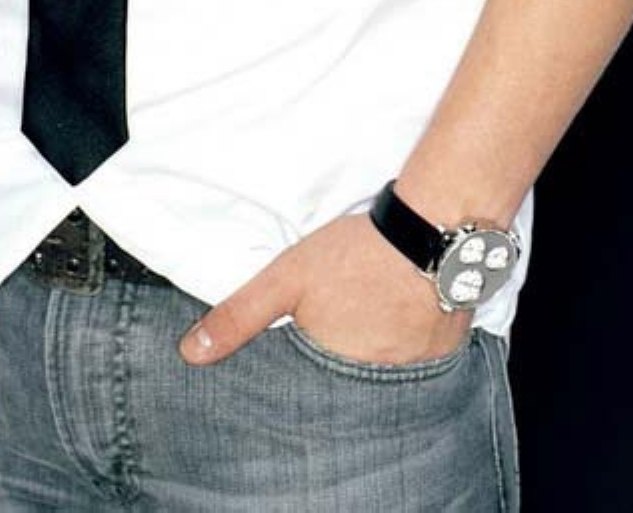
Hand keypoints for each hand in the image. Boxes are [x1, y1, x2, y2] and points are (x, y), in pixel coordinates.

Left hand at [176, 209, 472, 366]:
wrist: (430, 234)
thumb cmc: (356, 255)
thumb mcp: (286, 279)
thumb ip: (240, 316)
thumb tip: (190, 353)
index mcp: (332, 376)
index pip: (307, 399)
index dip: (301, 380)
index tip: (302, 357)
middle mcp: (374, 387)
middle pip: (346, 386)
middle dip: (337, 367)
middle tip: (339, 329)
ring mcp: (412, 373)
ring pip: (382, 374)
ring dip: (372, 354)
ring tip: (366, 321)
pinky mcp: (441, 355)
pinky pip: (415, 361)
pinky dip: (404, 346)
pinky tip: (398, 318)